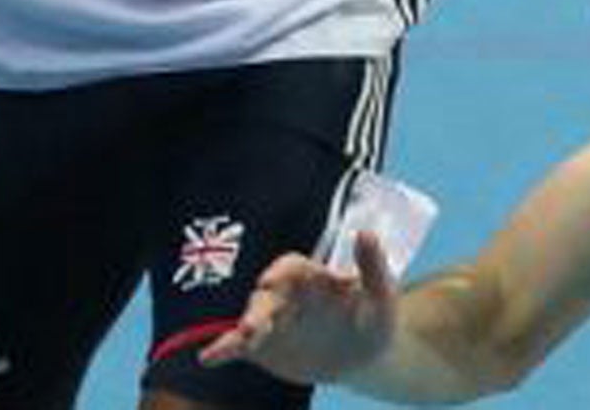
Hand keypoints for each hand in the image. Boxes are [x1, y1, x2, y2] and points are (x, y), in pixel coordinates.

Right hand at [200, 229, 399, 381]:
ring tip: (240, 341)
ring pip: (251, 320)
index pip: (290, 268)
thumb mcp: (382, 295)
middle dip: (258, 308)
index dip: (280, 273)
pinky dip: (223, 349)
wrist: (363, 356)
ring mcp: (272, 321)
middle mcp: (285, 295)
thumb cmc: (373, 318)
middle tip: (252, 325)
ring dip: (243, 330)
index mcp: (310, 276)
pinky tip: (208, 357)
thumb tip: (366, 232)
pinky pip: (239, 346)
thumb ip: (373, 266)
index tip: (273, 280)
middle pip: (266, 296)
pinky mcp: (263, 346)